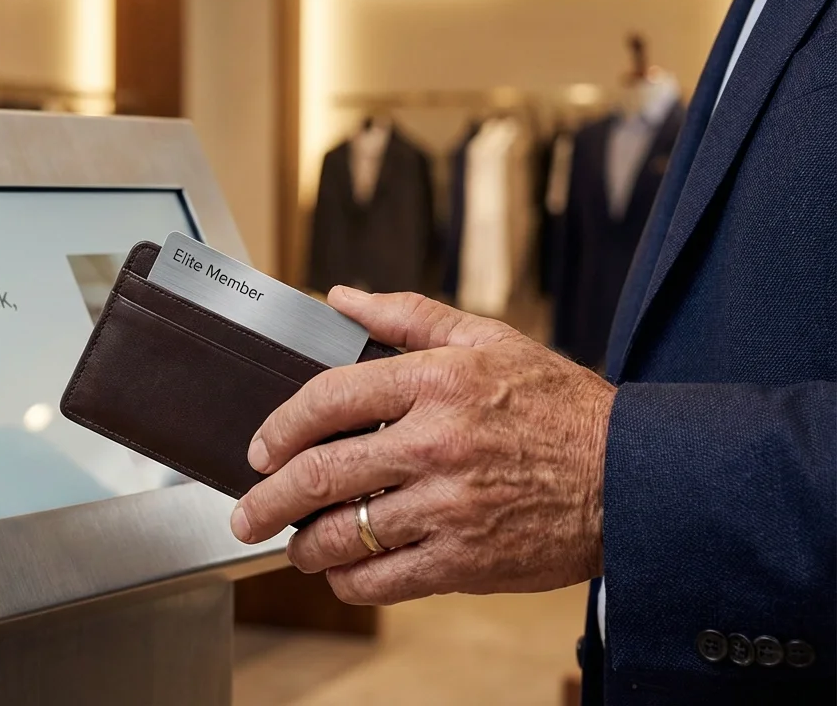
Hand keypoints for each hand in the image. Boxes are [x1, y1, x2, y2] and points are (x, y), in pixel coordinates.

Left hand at [229, 288, 615, 604]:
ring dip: (304, 545)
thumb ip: (407, 315)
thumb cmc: (559, 407)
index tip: (261, 448)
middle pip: (320, 474)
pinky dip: (349, 581)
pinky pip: (382, 580)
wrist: (631, 477)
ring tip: (295, 545)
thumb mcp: (489, 340)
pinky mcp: (464, 560)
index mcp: (437, 382)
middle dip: (267, 500)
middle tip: (247, 513)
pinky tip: (344, 572)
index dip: (280, 427)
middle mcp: (435, 443)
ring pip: (344, 534)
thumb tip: (342, 298)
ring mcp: (448, 505)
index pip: (328, 399)